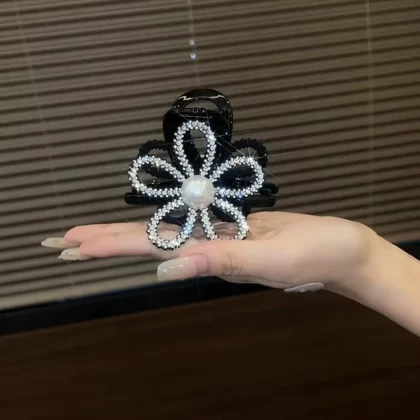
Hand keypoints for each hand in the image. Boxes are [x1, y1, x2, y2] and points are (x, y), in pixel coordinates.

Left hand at [42, 211, 375, 291]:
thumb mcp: (272, 259)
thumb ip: (221, 263)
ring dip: (126, 231)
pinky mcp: (234, 225)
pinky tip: (149, 223)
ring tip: (92, 234)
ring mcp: (221, 238)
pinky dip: (164, 219)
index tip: (70, 245)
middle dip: (103, 241)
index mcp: (213, 259)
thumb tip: (164, 272)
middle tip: (60, 241)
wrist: (344, 250)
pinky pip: (192, 221)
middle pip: (148, 243)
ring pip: (166, 231)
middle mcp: (210, 250)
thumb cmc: (318, 254)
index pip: (150, 251)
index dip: (109, 246)